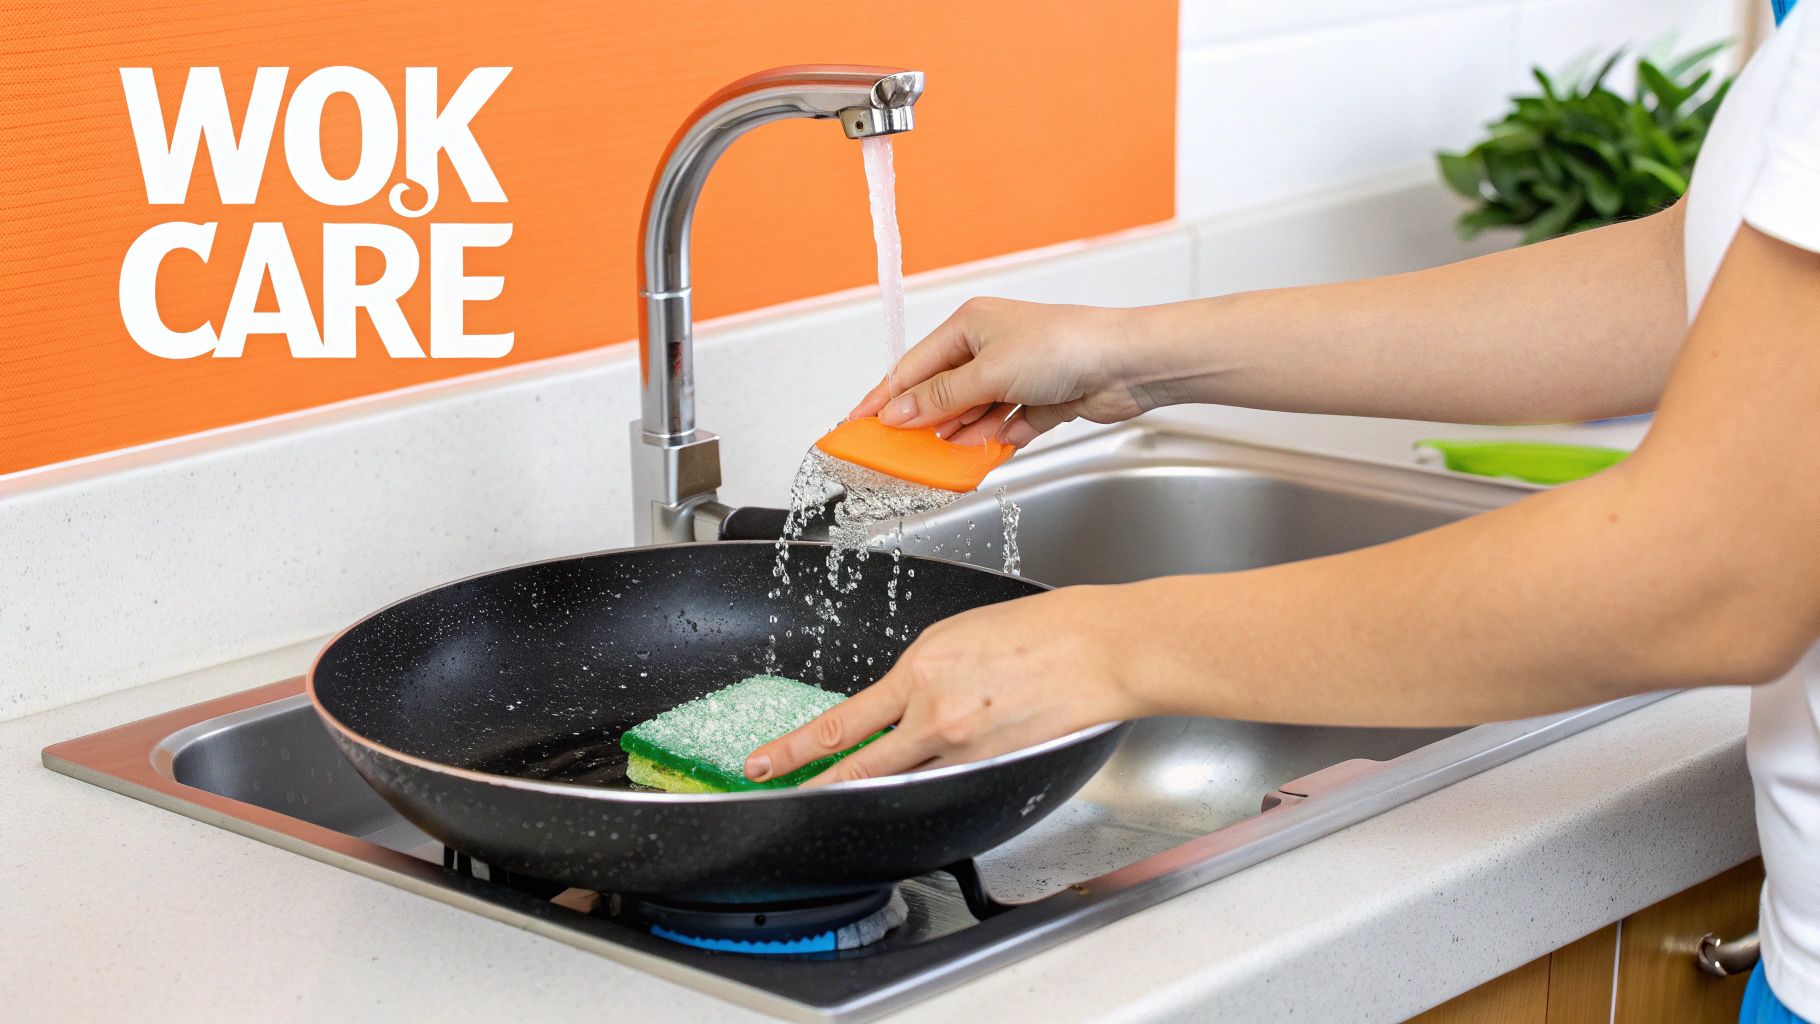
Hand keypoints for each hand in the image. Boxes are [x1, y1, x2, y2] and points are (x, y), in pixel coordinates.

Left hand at [743, 586, 1137, 786]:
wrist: (1100, 646)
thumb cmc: (1046, 630)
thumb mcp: (964, 635)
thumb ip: (927, 672)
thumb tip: (907, 698)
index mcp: (920, 665)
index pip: (843, 719)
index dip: (796, 746)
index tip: (767, 758)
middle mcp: (931, 709)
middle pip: (854, 762)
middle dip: (805, 778)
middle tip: (771, 786)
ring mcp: (961, 745)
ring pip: (896, 784)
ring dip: (861, 795)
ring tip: (831, 803)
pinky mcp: (992, 766)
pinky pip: (945, 790)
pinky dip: (923, 796)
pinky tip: (913, 799)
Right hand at [849, 298, 1176, 446]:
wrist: (1127, 364)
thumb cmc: (1065, 346)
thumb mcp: (988, 373)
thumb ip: (940, 398)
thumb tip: (898, 413)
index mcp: (970, 325)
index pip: (913, 366)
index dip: (884, 397)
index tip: (859, 423)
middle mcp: (990, 347)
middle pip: (942, 391)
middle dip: (923, 421)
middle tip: (897, 451)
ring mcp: (1015, 374)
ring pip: (973, 412)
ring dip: (960, 434)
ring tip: (942, 457)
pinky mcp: (1040, 400)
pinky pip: (1005, 425)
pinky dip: (995, 439)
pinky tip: (984, 452)